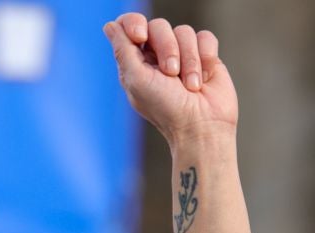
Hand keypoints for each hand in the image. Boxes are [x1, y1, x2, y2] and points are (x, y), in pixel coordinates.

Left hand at [102, 14, 237, 147]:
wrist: (202, 127)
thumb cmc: (166, 109)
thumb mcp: (137, 80)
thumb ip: (123, 50)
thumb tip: (109, 25)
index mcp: (136, 61)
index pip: (129, 25)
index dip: (133, 23)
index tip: (139, 36)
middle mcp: (158, 55)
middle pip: (159, 25)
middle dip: (167, 48)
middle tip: (171, 74)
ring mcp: (183, 54)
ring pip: (184, 32)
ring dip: (189, 60)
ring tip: (191, 86)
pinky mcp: (205, 56)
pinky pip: (205, 37)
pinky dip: (205, 57)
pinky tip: (205, 78)